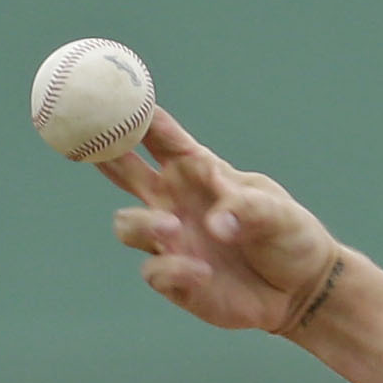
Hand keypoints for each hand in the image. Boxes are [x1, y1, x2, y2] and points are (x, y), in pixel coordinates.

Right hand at [100, 110, 342, 334]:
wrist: (302, 289)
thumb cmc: (290, 236)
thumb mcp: (279, 212)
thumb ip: (248, 209)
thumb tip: (214, 224)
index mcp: (197, 170)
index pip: (156, 133)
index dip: (131, 112)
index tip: (110, 92)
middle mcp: (174, 201)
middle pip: (121, 169)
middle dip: (98, 151)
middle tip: (80, 138)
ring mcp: (172, 240)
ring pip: (127, 225)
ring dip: (143, 225)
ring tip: (172, 228)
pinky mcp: (177, 279)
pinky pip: (154, 272)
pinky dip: (173, 270)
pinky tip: (203, 272)